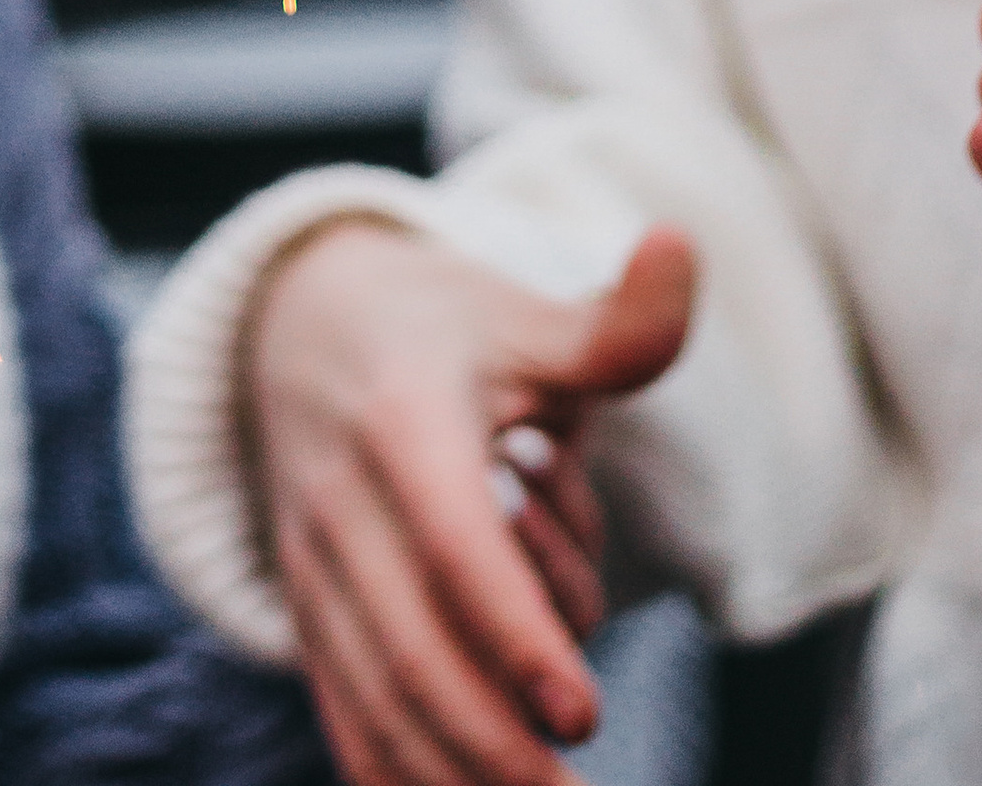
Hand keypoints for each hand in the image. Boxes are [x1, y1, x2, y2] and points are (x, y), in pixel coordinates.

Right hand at [244, 213, 697, 785]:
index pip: (453, 544)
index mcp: (402, 422)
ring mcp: (316, 565)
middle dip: (495, 743)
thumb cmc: (439, 326)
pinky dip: (390, 777)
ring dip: (451, 776)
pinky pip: (341, 712)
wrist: (296, 324)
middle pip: (412, 649)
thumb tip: (684, 248)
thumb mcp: (521, 313)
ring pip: (371, 698)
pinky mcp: (307, 611)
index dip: (513, 631)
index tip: (582, 711)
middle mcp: (344, 502)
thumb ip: (613, 323)